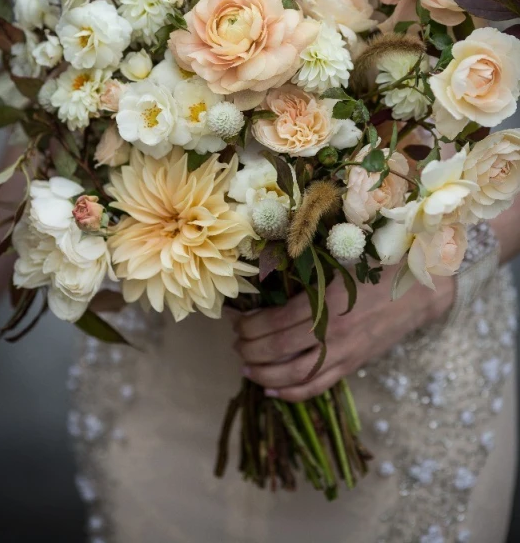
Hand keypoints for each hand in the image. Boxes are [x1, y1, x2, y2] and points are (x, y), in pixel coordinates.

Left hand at [232, 268, 453, 401]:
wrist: (420, 287)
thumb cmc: (378, 265)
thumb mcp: (339, 262)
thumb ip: (307, 273)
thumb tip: (268, 279)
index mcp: (326, 301)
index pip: (274, 322)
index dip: (248, 325)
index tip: (235, 320)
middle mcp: (332, 331)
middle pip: (278, 350)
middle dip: (250, 349)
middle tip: (235, 343)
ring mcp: (345, 352)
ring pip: (295, 374)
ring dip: (264, 374)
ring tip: (245, 367)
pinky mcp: (354, 364)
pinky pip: (319, 385)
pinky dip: (293, 393)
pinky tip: (272, 390)